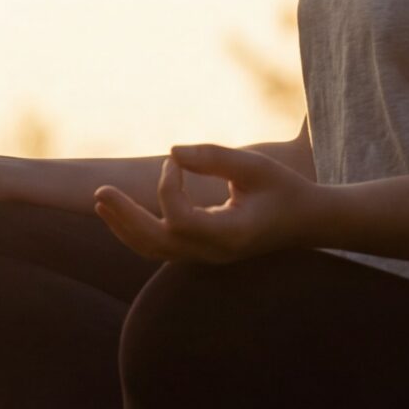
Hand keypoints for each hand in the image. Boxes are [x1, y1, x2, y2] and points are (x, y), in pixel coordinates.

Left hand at [94, 144, 325, 264]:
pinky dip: (138, 230)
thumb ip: (215, 157)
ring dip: (125, 225)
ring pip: (155, 250)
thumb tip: (171, 151)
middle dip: (125, 216)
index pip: (181, 220)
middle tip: (101, 191)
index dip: (168, 187)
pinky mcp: (202, 251)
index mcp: (231, 236)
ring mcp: (207, 257)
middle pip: (158, 242)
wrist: (307, 222)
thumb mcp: (255, 167)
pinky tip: (121, 211)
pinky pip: (162, 247)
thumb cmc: (284, 189)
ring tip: (102, 201)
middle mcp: (215, 253)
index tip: (175, 161)